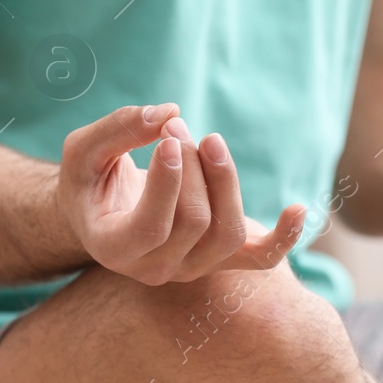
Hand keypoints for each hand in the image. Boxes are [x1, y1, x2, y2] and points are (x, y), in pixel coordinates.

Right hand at [57, 103, 307, 284]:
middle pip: (195, 222)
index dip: (167, 182)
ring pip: (228, 233)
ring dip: (226, 180)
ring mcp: (192, 268)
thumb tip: (169, 112)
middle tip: (177, 126)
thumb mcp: (84, 150)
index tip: (169, 137)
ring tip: (209, 141)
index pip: (151, 227)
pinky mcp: (221, 258)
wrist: (103, 211)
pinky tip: (299, 209)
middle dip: (192, 165)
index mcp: (113, 249)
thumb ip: (117, 130)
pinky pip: (261, 259)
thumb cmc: (90, 179)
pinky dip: (284, 237)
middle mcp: (154, 269)